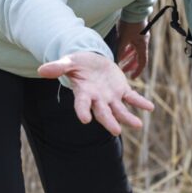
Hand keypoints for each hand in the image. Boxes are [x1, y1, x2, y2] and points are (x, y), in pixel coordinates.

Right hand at [37, 52, 154, 135]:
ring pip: (120, 110)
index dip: (82, 111)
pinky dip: (140, 102)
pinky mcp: (122, 90)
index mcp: (84, 93)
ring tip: (138, 125)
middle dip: (109, 121)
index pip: (82, 104)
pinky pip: (133, 98)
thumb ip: (58, 67)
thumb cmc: (78, 64)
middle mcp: (98, 99)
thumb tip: (41, 70)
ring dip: (128, 118)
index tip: (84, 120)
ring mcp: (111, 96)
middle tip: (115, 131)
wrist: (92, 61)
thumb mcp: (68, 62)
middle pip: (103, 113)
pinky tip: (150, 108)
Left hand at [117, 19, 148, 78]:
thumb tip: (115, 62)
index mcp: (143, 45)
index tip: (132, 77)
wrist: (134, 9)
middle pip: (138, 57)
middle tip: (123, 70)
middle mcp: (143, 42)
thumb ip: (120, 50)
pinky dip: (127, 48)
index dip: (138, 71)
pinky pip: (132, 43)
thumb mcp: (124, 38)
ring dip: (128, 56)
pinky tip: (120, 48)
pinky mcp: (135, 32)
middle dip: (130, 64)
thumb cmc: (130, 24)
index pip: (142, 62)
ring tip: (120, 60)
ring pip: (134, 50)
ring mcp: (140, 37)